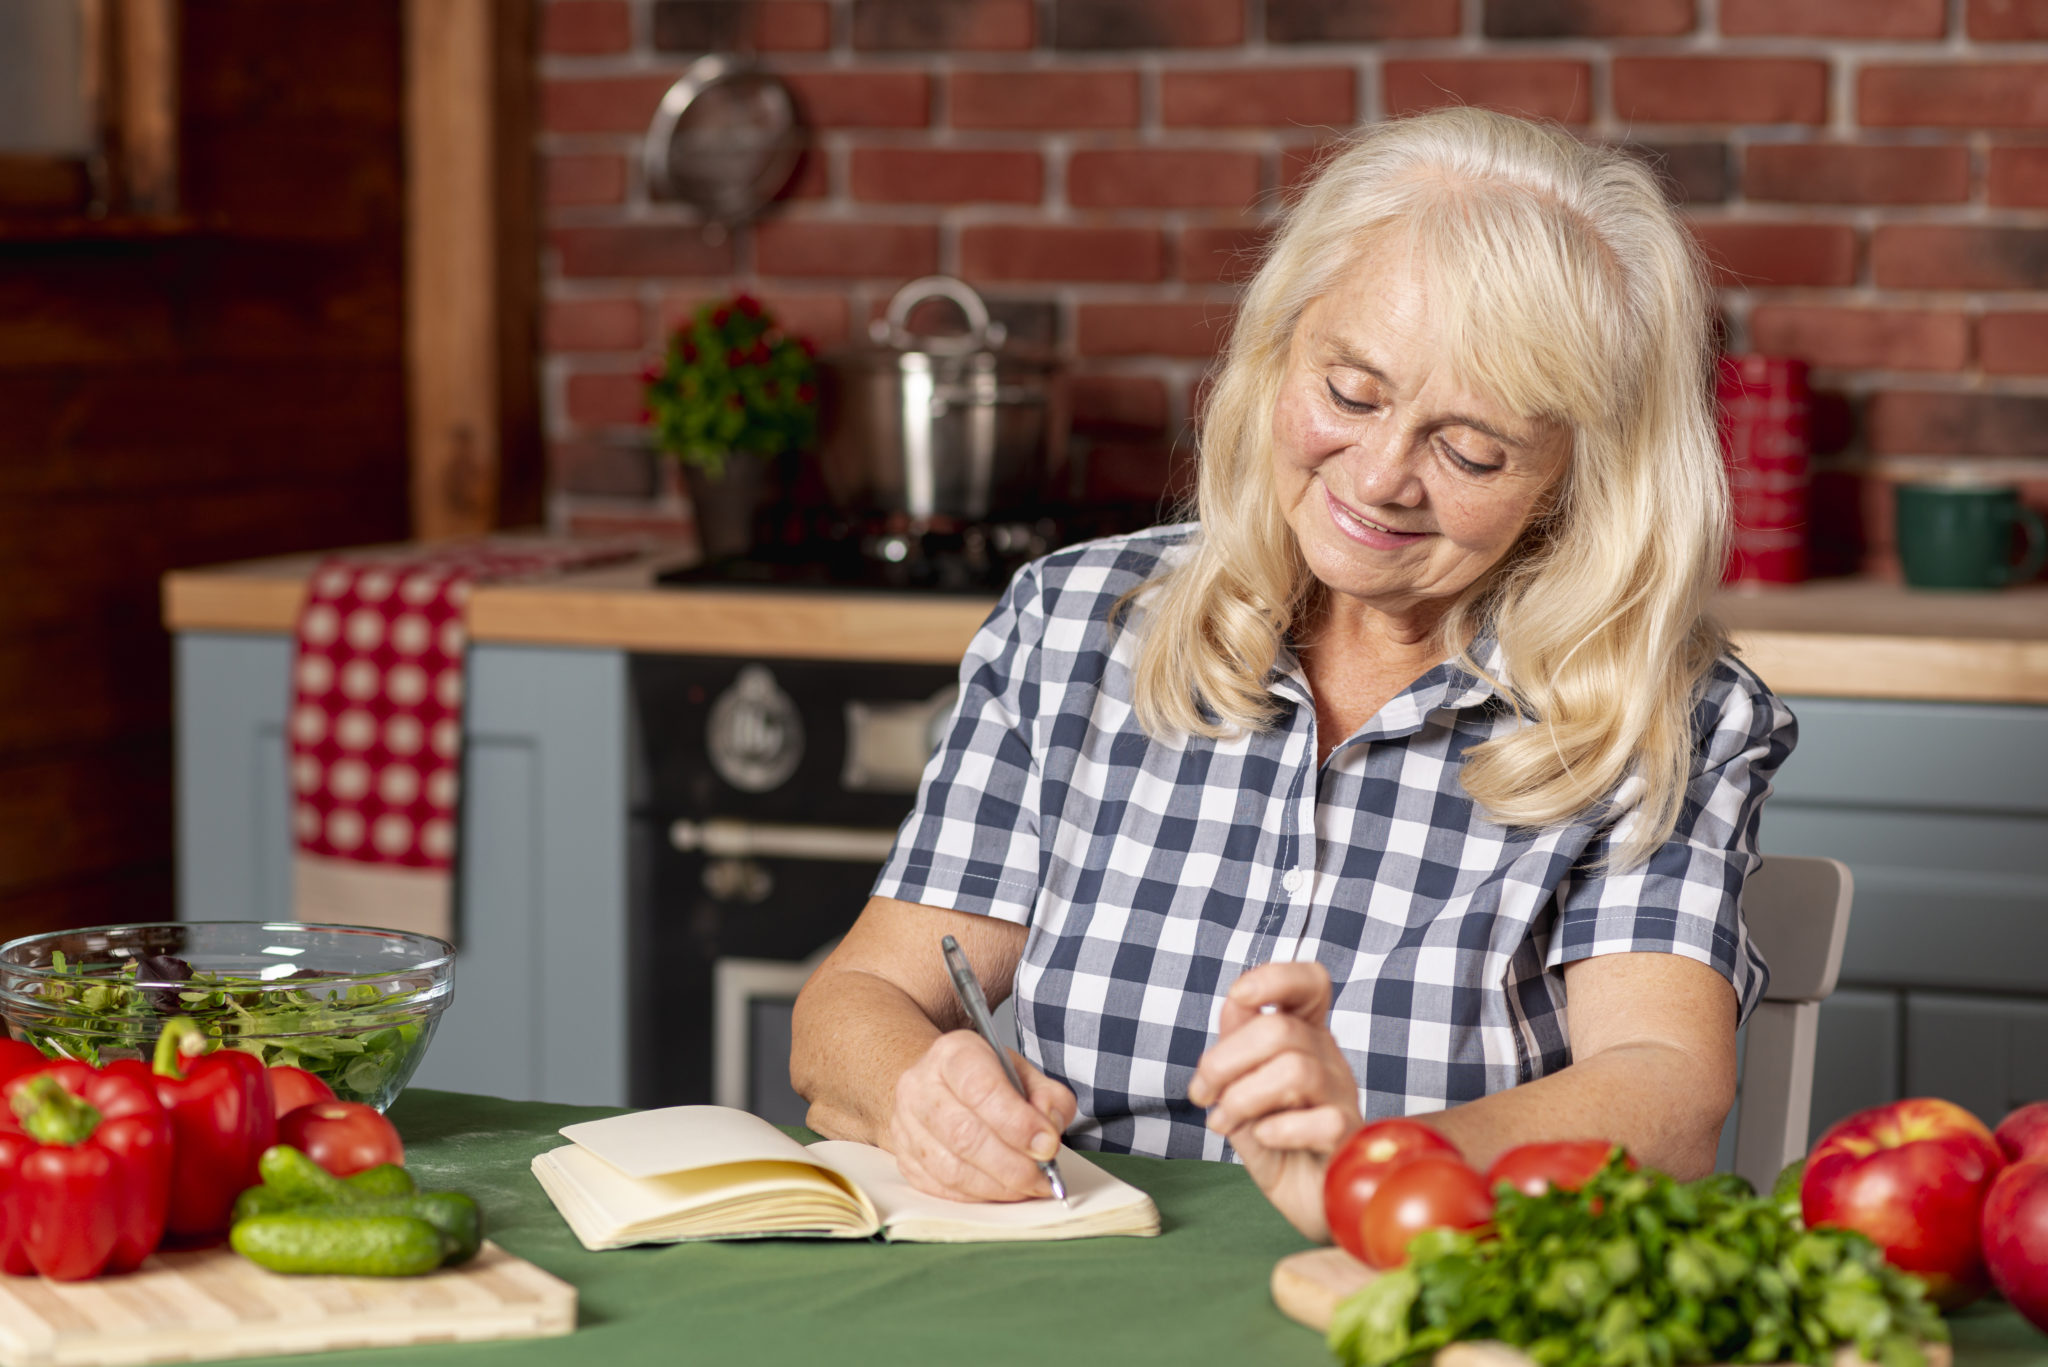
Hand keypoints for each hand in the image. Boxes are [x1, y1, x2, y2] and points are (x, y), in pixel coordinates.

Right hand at [886, 1030, 1077, 1202]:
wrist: (939, 1086)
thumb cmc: (984, 1080)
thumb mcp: (1023, 1072)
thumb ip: (1047, 1097)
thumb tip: (1049, 1131)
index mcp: (953, 1054)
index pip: (982, 1089)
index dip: (1018, 1123)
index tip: (1048, 1145)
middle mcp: (920, 1085)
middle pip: (964, 1134)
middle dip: (1012, 1164)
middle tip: (1044, 1176)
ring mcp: (905, 1124)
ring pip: (951, 1168)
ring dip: (998, 1186)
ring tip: (1028, 1187)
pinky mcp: (904, 1158)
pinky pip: (942, 1188)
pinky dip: (978, 1196)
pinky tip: (1002, 1189)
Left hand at [1188, 962, 1361, 1240]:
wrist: (1308, 1201)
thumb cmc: (1277, 1141)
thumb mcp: (1243, 1089)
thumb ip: (1237, 1046)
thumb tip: (1234, 1002)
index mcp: (1305, 1037)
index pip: (1311, 984)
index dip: (1276, 978)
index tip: (1240, 998)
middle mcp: (1328, 1059)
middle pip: (1281, 1030)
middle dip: (1225, 1061)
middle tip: (1203, 1094)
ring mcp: (1343, 1098)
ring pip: (1296, 1070)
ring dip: (1244, 1097)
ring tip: (1224, 1122)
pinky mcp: (1349, 1140)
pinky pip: (1322, 1121)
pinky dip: (1278, 1129)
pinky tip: (1264, 1139)